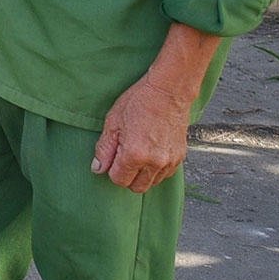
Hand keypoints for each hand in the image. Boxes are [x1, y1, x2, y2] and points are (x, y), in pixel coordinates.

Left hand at [94, 69, 195, 190]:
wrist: (167, 92)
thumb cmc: (138, 103)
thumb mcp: (112, 123)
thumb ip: (104, 149)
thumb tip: (98, 169)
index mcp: (135, 155)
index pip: (119, 180)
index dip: (112, 170)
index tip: (112, 157)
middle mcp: (155, 163)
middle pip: (137, 187)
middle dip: (127, 177)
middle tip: (122, 158)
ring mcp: (170, 161)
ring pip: (152, 183)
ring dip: (142, 175)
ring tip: (137, 153)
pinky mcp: (180, 157)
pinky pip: (165, 174)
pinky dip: (156, 170)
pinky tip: (150, 153)